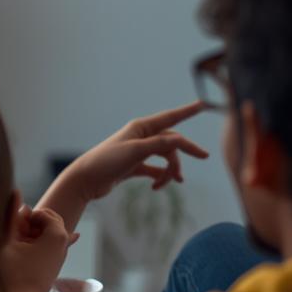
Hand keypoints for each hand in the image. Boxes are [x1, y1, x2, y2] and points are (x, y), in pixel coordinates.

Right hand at [0, 197, 72, 291]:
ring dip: (36, 234)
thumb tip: (15, 191)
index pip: (44, 213)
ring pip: (52, 236)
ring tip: (19, 242)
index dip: (28, 215)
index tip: (14, 225)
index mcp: (56, 236)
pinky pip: (54, 248)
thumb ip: (10, 216)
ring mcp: (59, 259)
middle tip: (16, 232)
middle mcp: (63, 247)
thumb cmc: (8, 276)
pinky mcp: (53, 269)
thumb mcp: (5, 242)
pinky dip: (49, 242)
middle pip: (52, 223)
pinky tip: (72, 237)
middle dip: (34, 222)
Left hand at [64, 102, 210, 201]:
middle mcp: (140, 136)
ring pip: (164, 157)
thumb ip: (157, 145)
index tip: (204, 104)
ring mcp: (137, 151)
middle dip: (185, 151)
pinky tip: (157, 187)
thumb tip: (180, 139)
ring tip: (170, 183)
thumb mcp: (134, 152)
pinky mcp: (133, 166)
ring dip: (170, 170)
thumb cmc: (107, 162)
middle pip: (171, 141)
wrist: (85, 180)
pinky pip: (154, 170)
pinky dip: (159, 177)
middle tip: (205, 156)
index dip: (188, 111)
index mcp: (141, 127)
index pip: (170, 117)